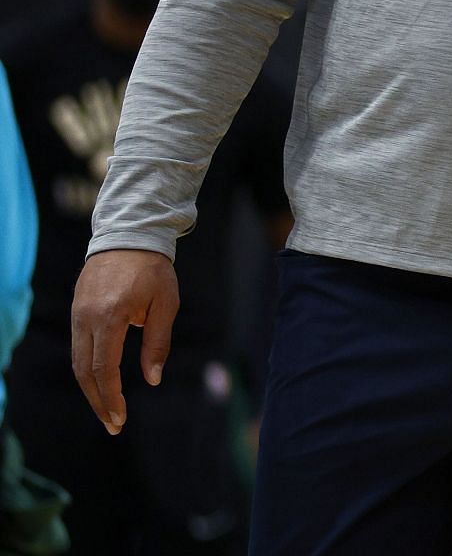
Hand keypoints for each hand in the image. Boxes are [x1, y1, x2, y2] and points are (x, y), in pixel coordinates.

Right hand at [70, 248, 178, 434]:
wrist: (128, 236)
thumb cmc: (153, 270)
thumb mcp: (166, 304)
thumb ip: (158, 343)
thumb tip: (152, 380)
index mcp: (109, 317)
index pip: (103, 369)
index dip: (111, 397)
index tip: (120, 418)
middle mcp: (86, 319)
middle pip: (84, 372)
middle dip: (98, 402)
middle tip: (114, 425)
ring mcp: (77, 315)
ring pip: (77, 363)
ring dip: (90, 390)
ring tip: (107, 411)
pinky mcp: (76, 312)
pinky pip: (78, 349)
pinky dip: (86, 371)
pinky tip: (100, 384)